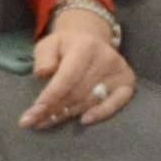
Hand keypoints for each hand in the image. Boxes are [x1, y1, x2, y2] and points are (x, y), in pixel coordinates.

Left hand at [22, 7, 134, 132]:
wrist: (90, 38)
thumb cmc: (65, 45)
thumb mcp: (48, 44)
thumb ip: (43, 58)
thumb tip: (42, 73)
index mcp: (85, 47)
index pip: (67, 77)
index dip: (50, 97)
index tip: (33, 113)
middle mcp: (106, 58)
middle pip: (77, 92)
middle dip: (53, 109)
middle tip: (33, 122)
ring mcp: (118, 71)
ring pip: (90, 100)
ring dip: (67, 115)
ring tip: (45, 123)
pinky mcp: (127, 81)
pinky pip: (116, 102)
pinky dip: (101, 113)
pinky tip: (85, 121)